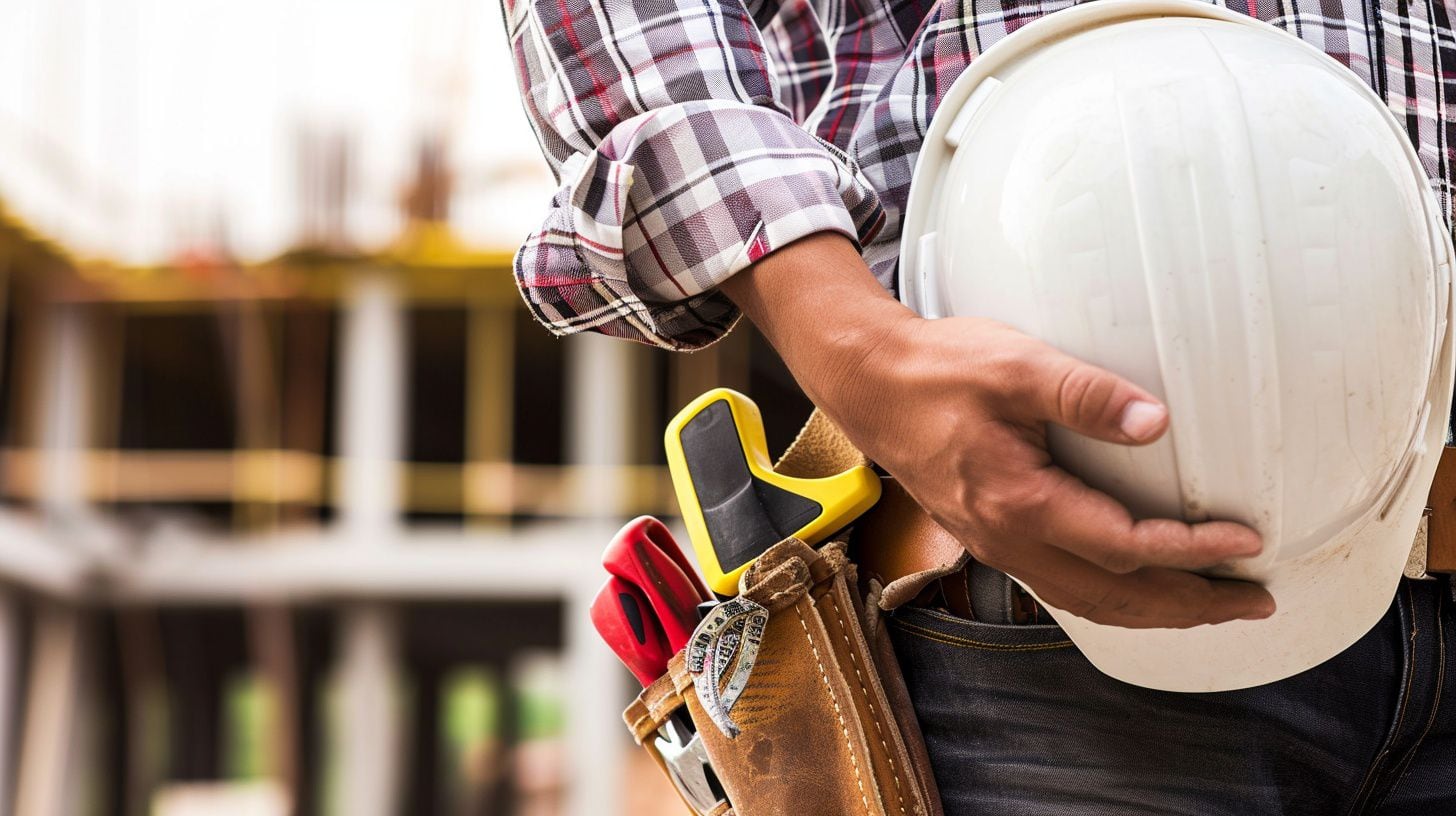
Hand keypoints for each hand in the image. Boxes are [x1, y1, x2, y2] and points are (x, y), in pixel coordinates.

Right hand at [723, 233, 1274, 628]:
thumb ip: (1086, 394)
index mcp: (1021, 501)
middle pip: (1116, 598)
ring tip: (1210, 606)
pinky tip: (1135, 590)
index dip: (1192, 552)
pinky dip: (1113, 601)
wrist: (869, 383)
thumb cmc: (937, 370)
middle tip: (1254, 603)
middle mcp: (1010, 539)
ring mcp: (998, 545)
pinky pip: (1063, 589)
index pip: (1125, 548)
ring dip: (1155, 613)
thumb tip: (1156, 421)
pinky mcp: (991, 536)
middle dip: (1191, 606)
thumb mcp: (1016, 365)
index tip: (1246, 543)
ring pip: (1088, 603)